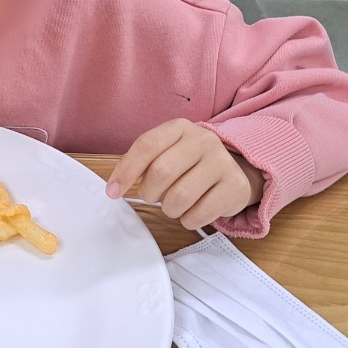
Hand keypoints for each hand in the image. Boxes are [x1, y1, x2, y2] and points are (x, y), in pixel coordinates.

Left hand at [105, 119, 264, 230]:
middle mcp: (203, 140)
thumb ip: (143, 162)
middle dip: (149, 193)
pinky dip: (188, 219)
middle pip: (161, 172)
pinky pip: (199, 214)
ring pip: (180, 197)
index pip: (147, 145)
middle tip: (152, 197)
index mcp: (179, 128)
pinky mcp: (235, 187)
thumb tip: (115, 187)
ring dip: (169, 209)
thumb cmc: (189, 163)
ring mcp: (222, 163)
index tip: (113, 192)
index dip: (126, 171)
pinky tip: (192, 211)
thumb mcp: (167, 152)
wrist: (235, 170)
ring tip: (174, 204)